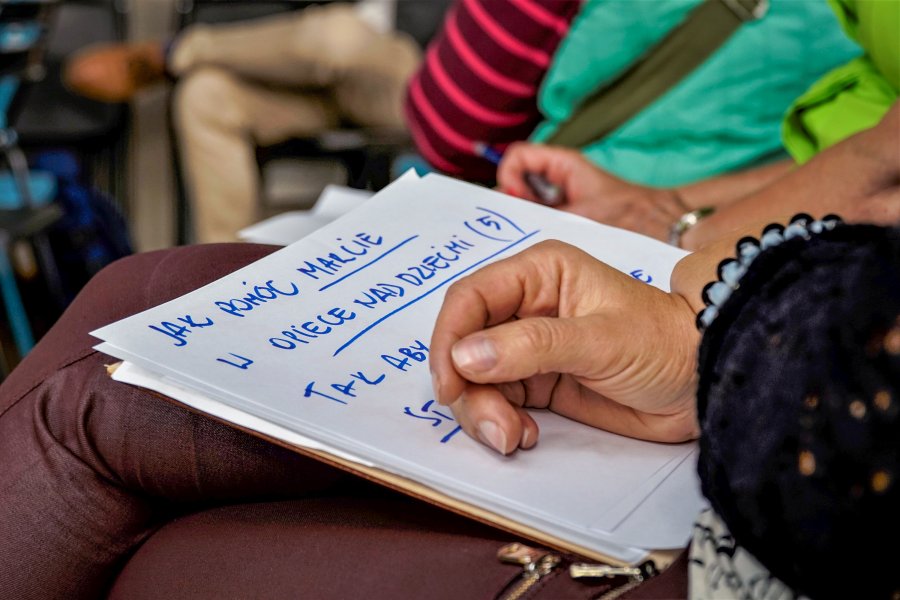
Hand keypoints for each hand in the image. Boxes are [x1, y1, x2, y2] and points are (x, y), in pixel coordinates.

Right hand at [429, 240, 700, 454]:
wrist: (702, 386)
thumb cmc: (664, 343)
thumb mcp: (600, 341)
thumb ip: (531, 347)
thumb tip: (464, 357)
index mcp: (539, 273)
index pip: (469, 298)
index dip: (449, 339)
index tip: (450, 384)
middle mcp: (526, 305)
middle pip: (464, 344)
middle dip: (468, 388)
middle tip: (493, 426)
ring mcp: (528, 346)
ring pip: (475, 378)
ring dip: (482, 412)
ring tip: (514, 437)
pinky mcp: (536, 382)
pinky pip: (496, 402)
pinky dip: (500, 423)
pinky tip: (527, 435)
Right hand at [497, 143, 686, 240]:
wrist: (659, 225)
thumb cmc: (627, 214)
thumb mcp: (581, 214)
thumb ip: (544, 212)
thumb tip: (514, 215)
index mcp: (562, 163)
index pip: (517, 157)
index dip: (509, 176)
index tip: (516, 198)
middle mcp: (558, 175)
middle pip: (517, 179)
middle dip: (513, 200)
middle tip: (519, 222)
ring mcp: (561, 195)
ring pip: (526, 200)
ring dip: (524, 217)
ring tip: (534, 234)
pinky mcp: (566, 213)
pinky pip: (540, 216)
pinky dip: (535, 227)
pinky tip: (544, 242)